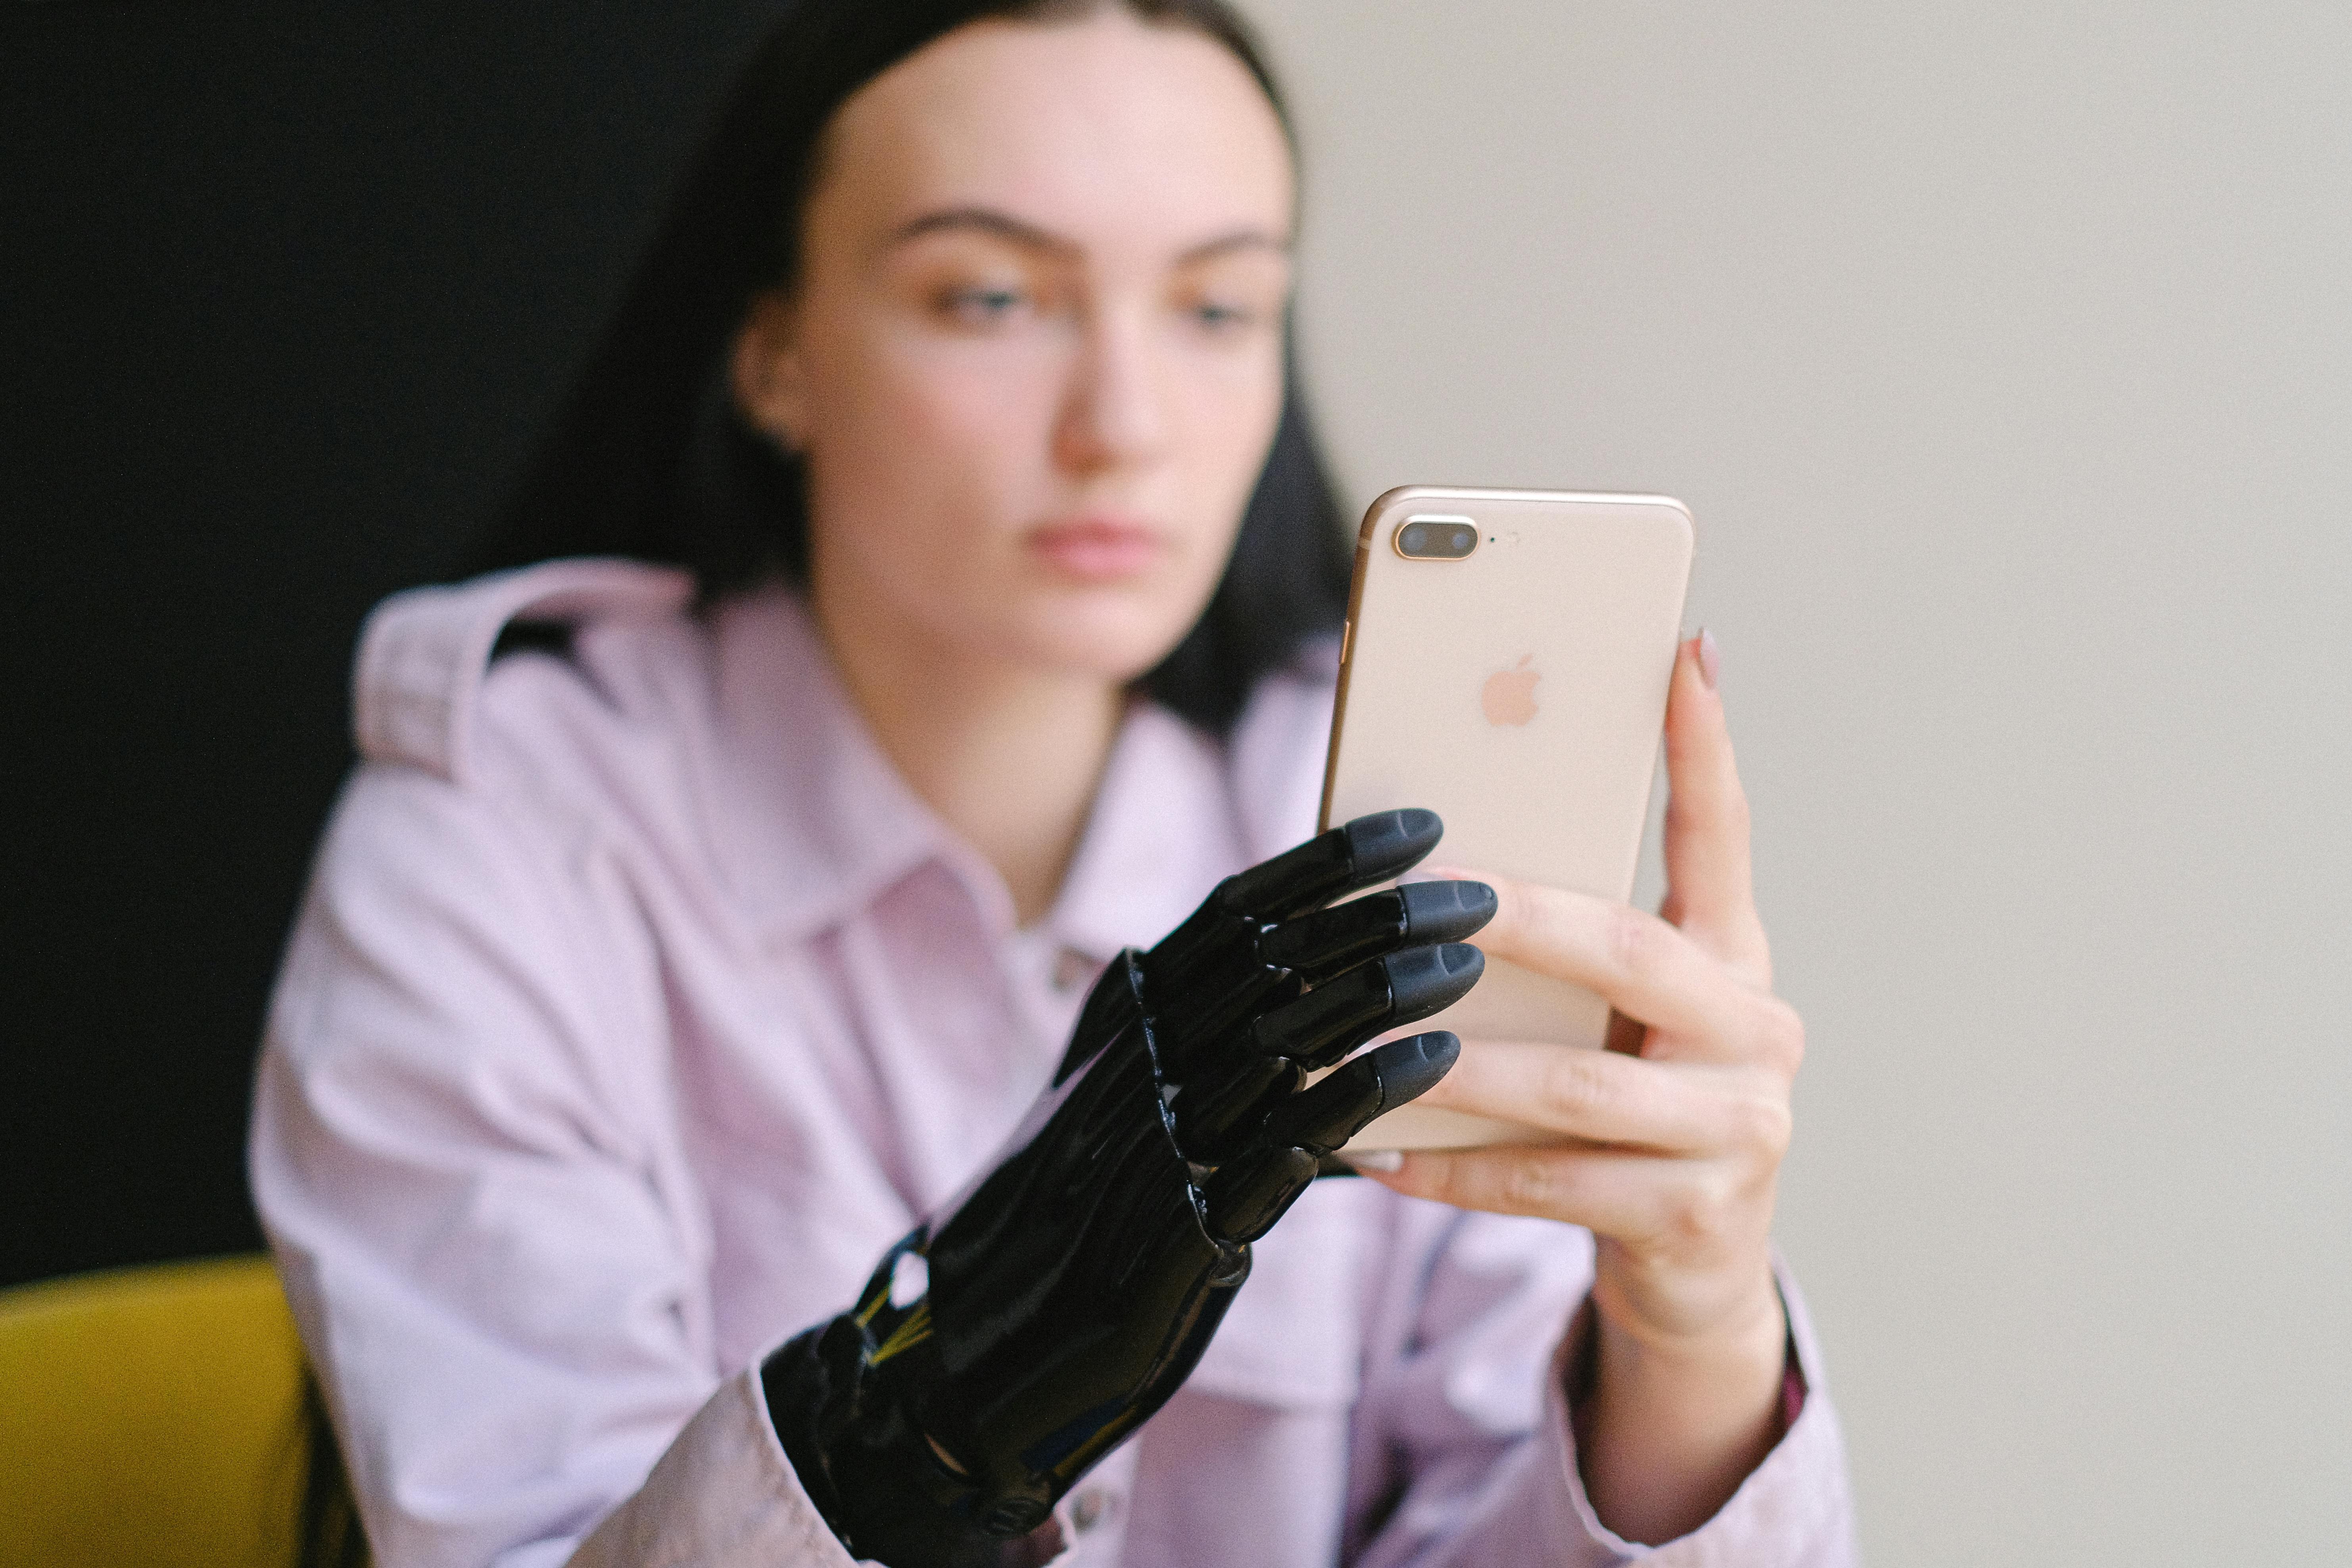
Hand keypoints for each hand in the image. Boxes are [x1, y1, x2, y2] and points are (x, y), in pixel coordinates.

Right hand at [763, 810, 1493, 1567]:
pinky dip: (1362, 1099)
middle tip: (1475, 892)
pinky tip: (1432, 1067)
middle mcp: (1138, 1063)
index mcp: (1124, 1018)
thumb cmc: (1072, 1208)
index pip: (1236, 912)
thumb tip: (1285, 955)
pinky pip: (1287, 1147)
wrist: (986, 1340)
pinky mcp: (1184, 1225)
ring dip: (1383, 994)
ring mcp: (1157, 1140)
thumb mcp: (1114, 1092)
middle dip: (1378, 917)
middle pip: (1271, 961)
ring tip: (1467, 965)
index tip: (1418, 826)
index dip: (1329, 863)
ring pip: (1283, 1038)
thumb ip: (1185, 1026)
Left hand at [1362, 633, 1802, 1543]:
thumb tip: (1438, 868)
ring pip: (1579, 1082)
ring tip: (1364, 1046)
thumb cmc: (1634, 1108)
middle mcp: (1755, 1030)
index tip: (1680, 654)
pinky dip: (1457, 1167)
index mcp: (1733, 959)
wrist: (1701, 1265)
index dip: (1704, 747)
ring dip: (1459, 1064)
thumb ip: (1567, 949)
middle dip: (1517, 920)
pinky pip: (1553, 1181)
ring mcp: (1739, 1127)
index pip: (1723, 835)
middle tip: (1420, 896)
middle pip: (1629, 953)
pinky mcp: (1697, 1216)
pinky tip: (1379, 1154)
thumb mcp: (1622, 1016)